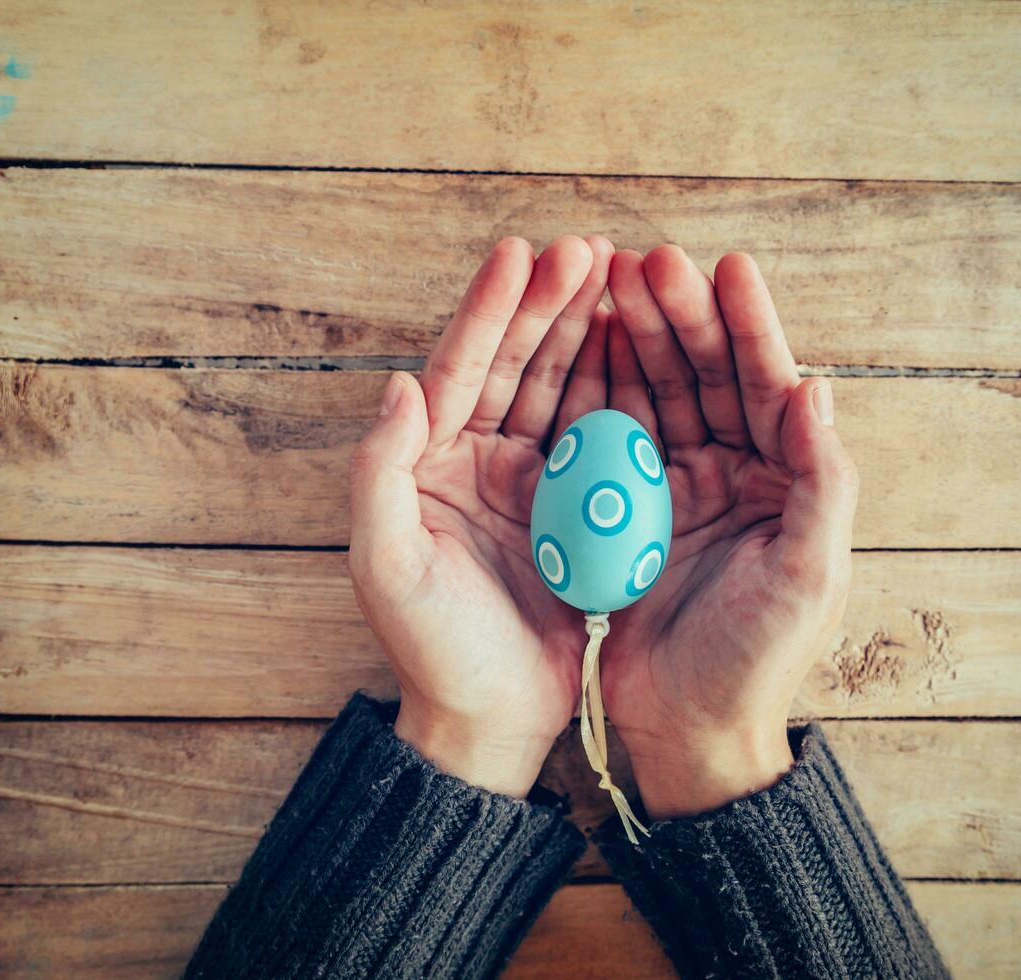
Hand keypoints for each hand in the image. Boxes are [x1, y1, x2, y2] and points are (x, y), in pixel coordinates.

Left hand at [348, 234, 613, 796]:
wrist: (488, 719)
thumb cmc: (431, 649)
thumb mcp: (388, 565)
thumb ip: (379, 474)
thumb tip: (398, 384)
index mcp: (428, 464)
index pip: (459, 370)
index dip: (489, 311)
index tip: (521, 253)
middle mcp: (476, 460)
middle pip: (514, 364)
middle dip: (549, 305)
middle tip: (589, 249)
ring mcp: (527, 481)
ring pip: (559, 388)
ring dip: (586, 333)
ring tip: (622, 280)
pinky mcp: (571, 508)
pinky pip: (596, 435)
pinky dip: (617, 389)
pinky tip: (642, 351)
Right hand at [600, 246, 858, 818]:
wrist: (688, 730)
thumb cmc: (758, 660)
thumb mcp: (809, 575)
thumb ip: (824, 482)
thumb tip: (820, 388)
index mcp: (787, 482)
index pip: (770, 387)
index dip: (749, 327)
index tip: (725, 266)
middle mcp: (736, 474)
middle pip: (708, 378)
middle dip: (680, 317)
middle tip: (645, 261)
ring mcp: (679, 489)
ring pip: (658, 396)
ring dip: (634, 340)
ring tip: (605, 285)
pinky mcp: (628, 512)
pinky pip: (613, 437)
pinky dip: (598, 391)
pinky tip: (577, 349)